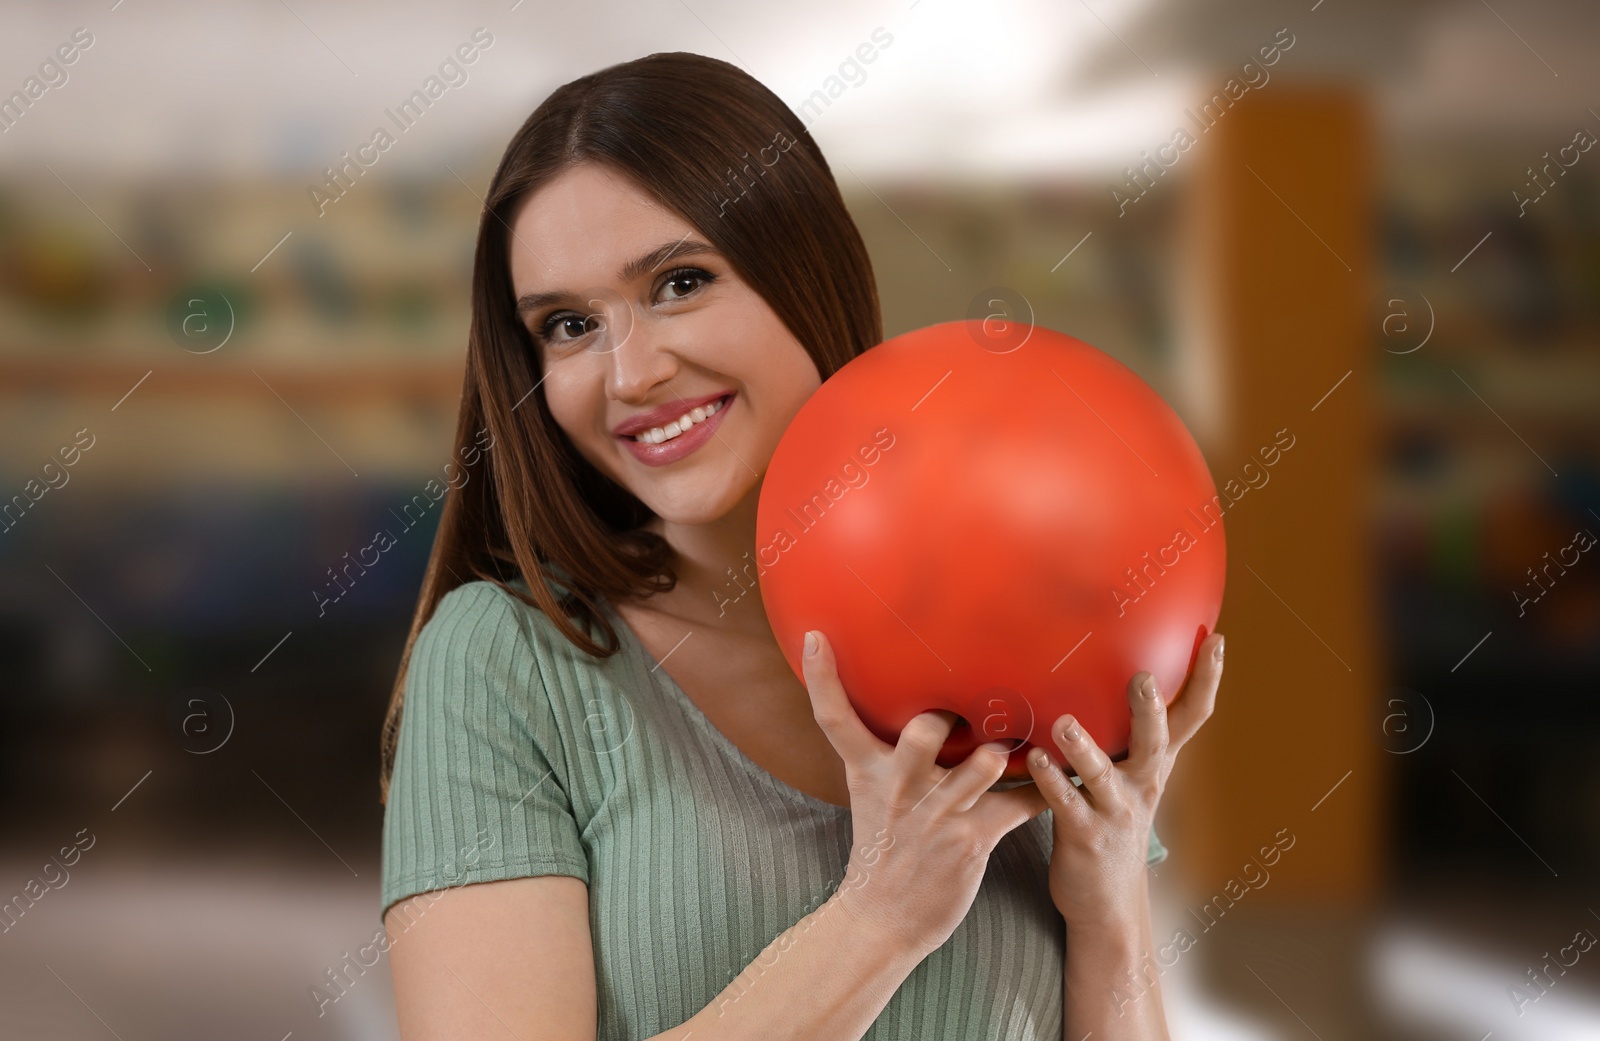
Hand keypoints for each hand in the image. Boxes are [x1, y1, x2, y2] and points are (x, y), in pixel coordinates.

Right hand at [800, 630, 1048, 955]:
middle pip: (923, 732)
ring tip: (1028, 731)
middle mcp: (901, 787)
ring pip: (981, 763)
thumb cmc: (883, 851)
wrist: (882, 918)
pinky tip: (1065, 780)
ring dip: (1004, 748)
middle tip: (969, 700)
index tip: (819, 636)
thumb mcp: (872, 798)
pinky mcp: (971, 839)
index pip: (835, 720)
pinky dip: (1043, 791)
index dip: (824, 678)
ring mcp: (937, 814)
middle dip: (949, 713)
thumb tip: (912, 714)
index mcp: (869, 772)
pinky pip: (1019, 803)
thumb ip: (888, 757)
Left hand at [1026, 632, 1224, 928]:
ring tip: (1064, 723)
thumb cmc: (1109, 822)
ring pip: (1103, 776)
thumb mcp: (1127, 778)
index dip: (1206, 678)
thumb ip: (1122, 736)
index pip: (1190, 716)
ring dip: (1084, 748)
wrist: (1106, 902)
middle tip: (1143, 677)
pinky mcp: (1085, 836)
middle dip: (1150, 710)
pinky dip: (1048, 781)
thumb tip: (1109, 677)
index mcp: (1154, 765)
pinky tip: (1033, 759)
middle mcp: (1143, 785)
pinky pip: (1064, 804)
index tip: (1215, 638)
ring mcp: (1116, 812)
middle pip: (1156, 742)